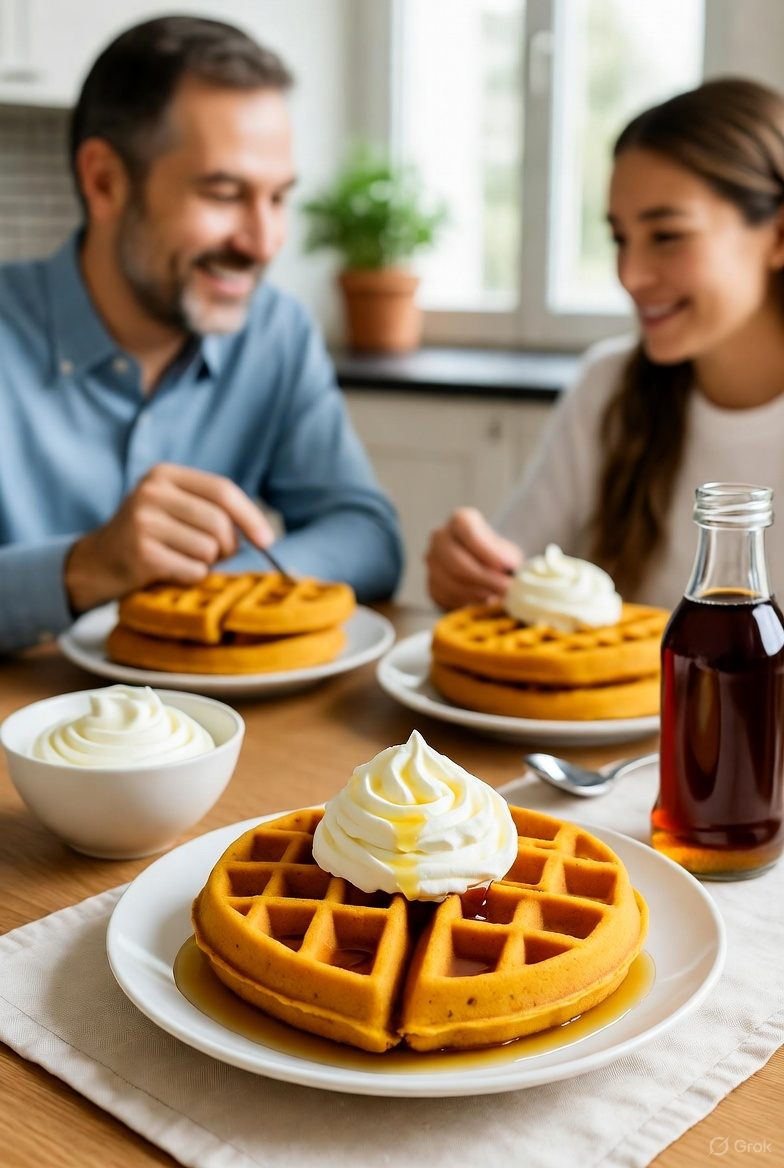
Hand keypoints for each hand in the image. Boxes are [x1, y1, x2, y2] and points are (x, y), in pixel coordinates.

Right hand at [65, 463, 274, 613]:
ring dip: (206, 563)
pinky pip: (193, 570)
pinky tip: (172, 571)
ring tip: (184, 559)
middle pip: (219, 522)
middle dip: (227, 547)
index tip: (267, 540)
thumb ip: (213, 509)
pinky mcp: (140, 554)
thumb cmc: (151, 536)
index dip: (251, 516)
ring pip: (208, 548)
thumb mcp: (175, 508)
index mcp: (165, 475)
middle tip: (213, 556)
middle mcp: (151, 492)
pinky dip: (192, 577)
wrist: (98, 563)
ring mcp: (142, 522)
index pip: (223, 490)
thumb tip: (262, 534)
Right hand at [425, 506, 522, 609]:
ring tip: (496, 595)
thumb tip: (505, 572)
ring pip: (450, 582)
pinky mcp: (432, 586)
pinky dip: (467, 603)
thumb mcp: (508, 553)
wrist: (486, 570)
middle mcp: (440, 538)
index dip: (485, 550)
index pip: (466, 529)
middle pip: (455, 560)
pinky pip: (446, 598)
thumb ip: (505, 560)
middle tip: (504, 589)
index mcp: (460, 521)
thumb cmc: (497, 558)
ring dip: (477, 593)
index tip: (505, 566)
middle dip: (483, 578)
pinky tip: (481, 600)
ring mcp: (432, 563)